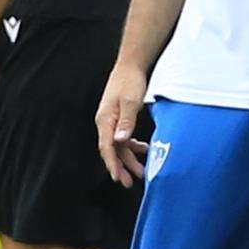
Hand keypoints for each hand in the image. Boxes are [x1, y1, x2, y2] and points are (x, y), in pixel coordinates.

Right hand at [95, 64, 149, 185]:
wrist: (130, 66)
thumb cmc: (129, 81)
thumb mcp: (130, 101)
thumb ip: (126, 122)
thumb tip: (120, 141)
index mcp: (105, 120)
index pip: (106, 147)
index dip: (112, 164)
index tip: (118, 177)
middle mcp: (106, 123)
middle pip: (111, 150)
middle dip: (120, 167)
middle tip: (129, 183)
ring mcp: (112, 121)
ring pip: (119, 146)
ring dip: (128, 159)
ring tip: (140, 172)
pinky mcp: (120, 119)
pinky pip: (124, 138)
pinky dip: (132, 146)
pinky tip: (143, 150)